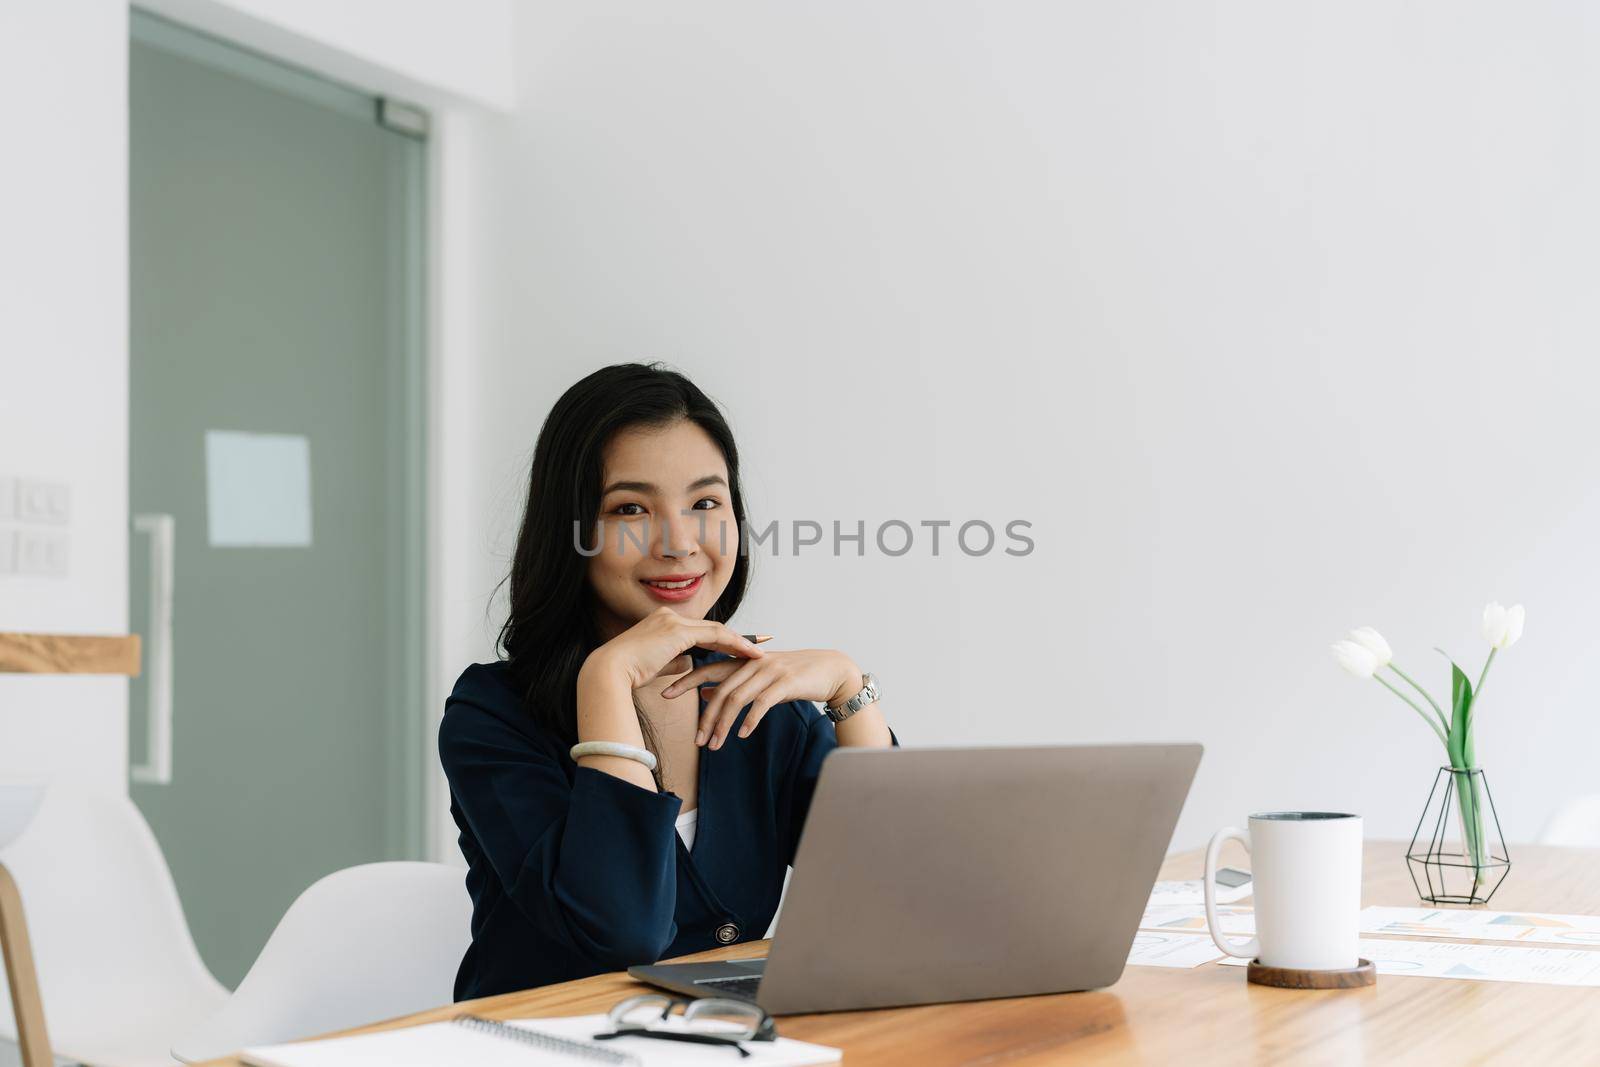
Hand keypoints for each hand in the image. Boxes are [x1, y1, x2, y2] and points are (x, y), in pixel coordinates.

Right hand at [584, 606, 765, 690]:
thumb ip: (675, 661)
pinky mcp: (677, 631)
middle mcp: (669, 616)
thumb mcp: (657, 665)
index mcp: (662, 621)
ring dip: (740, 642)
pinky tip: (749, 654)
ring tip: (760, 653)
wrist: (610, 671)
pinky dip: (734, 644)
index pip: (700, 629)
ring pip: (716, 629)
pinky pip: (714, 636)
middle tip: (761, 645)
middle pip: (712, 626)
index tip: (742, 646)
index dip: (723, 637)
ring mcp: (673, 621)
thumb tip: (690, 665)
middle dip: (738, 637)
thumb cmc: (628, 673)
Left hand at [661, 648, 862, 748]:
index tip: (665, 694)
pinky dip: (749, 720)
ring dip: (723, 724)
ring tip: (715, 745)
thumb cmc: (794, 675)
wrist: (830, 669)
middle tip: (696, 740)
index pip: (707, 669)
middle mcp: (752, 663)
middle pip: (720, 690)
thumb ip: (733, 684)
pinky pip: (761, 703)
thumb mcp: (760, 677)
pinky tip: (741, 734)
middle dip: (705, 717)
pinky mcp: (785, 683)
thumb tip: (705, 695)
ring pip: (737, 698)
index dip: (685, 681)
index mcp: (743, 660)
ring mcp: (768, 671)